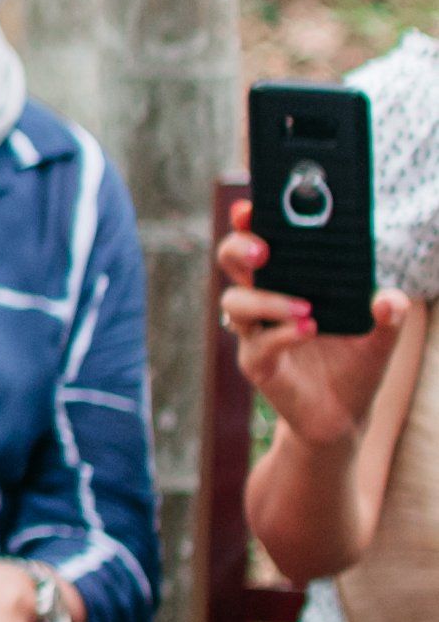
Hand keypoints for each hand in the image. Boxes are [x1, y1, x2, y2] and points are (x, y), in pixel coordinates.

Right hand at [220, 201, 416, 449]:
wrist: (343, 416)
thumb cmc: (354, 365)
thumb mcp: (381, 336)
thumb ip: (388, 315)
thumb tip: (390, 299)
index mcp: (287, 282)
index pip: (261, 241)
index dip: (249, 221)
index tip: (252, 205)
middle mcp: (263, 302)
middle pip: (231, 262)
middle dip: (240, 248)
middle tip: (265, 250)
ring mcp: (255, 333)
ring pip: (234, 303)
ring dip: (266, 299)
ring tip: (307, 309)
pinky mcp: (258, 364)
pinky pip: (258, 344)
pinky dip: (282, 334)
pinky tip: (308, 331)